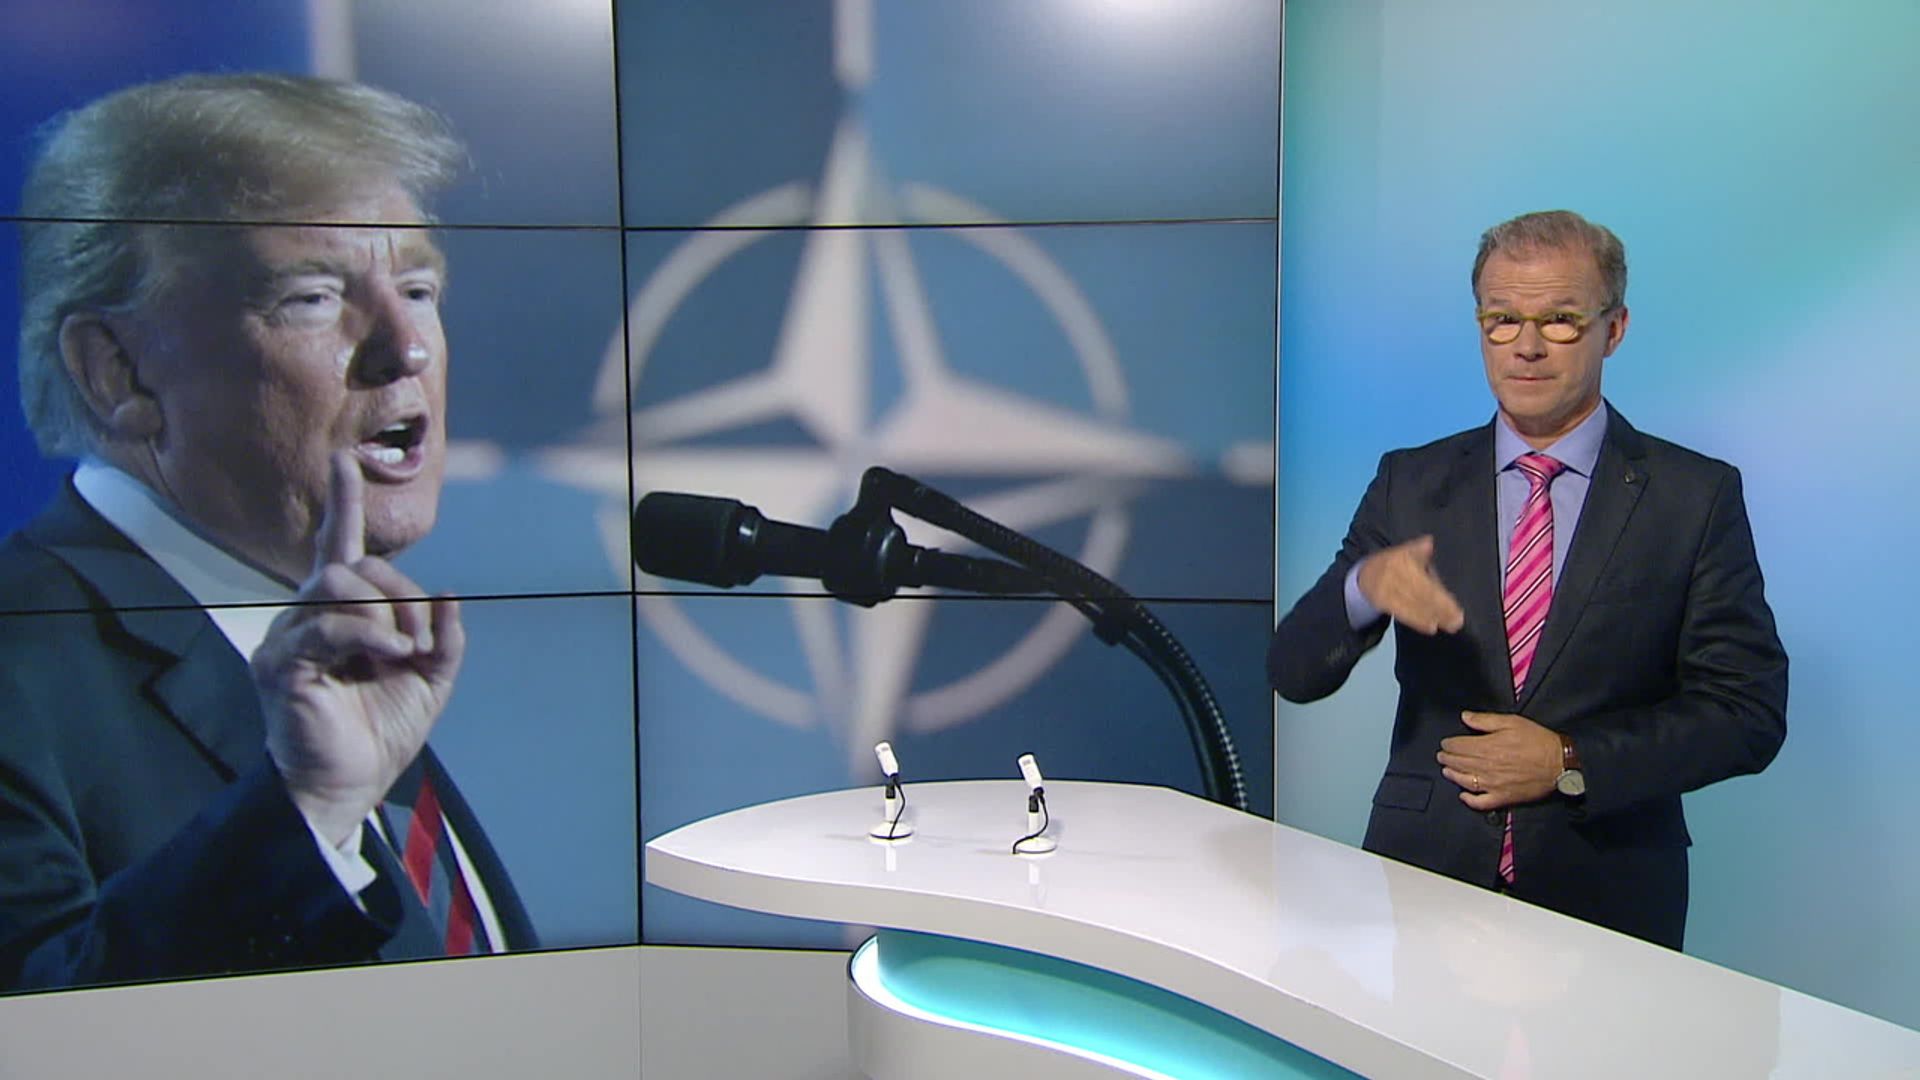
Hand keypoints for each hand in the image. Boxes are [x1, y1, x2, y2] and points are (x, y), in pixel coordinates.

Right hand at [254, 452, 464, 845]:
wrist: (352, 785)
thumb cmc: (380, 731)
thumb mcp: (430, 679)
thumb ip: (443, 637)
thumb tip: (450, 593)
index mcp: (341, 615)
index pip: (339, 549)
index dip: (342, 506)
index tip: (344, 462)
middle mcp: (307, 618)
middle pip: (352, 566)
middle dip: (398, 594)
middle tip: (414, 642)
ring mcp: (289, 639)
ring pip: (335, 585)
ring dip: (384, 614)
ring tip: (399, 653)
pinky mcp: (280, 664)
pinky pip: (324, 625)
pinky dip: (366, 634)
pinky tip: (388, 655)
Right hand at [1356, 535, 1464, 633]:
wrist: (1364, 574)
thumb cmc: (1393, 562)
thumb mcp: (1404, 550)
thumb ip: (1418, 549)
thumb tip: (1429, 543)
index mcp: (1400, 560)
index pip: (1424, 582)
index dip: (1441, 596)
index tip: (1456, 607)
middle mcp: (1392, 575)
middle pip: (1421, 595)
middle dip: (1441, 609)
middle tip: (1457, 621)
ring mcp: (1386, 590)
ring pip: (1413, 606)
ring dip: (1432, 616)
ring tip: (1450, 625)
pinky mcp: (1382, 602)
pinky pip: (1402, 613)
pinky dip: (1417, 621)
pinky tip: (1432, 627)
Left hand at [1437, 711, 1562, 809]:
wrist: (1560, 764)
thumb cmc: (1537, 740)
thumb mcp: (1512, 722)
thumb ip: (1485, 720)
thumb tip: (1464, 717)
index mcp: (1487, 747)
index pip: (1458, 746)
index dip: (1448, 744)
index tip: (1445, 743)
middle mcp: (1486, 767)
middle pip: (1458, 763)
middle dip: (1446, 758)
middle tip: (1441, 756)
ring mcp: (1493, 785)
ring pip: (1464, 782)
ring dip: (1452, 775)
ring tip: (1446, 771)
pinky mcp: (1502, 798)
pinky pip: (1480, 803)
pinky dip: (1469, 800)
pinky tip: (1463, 795)